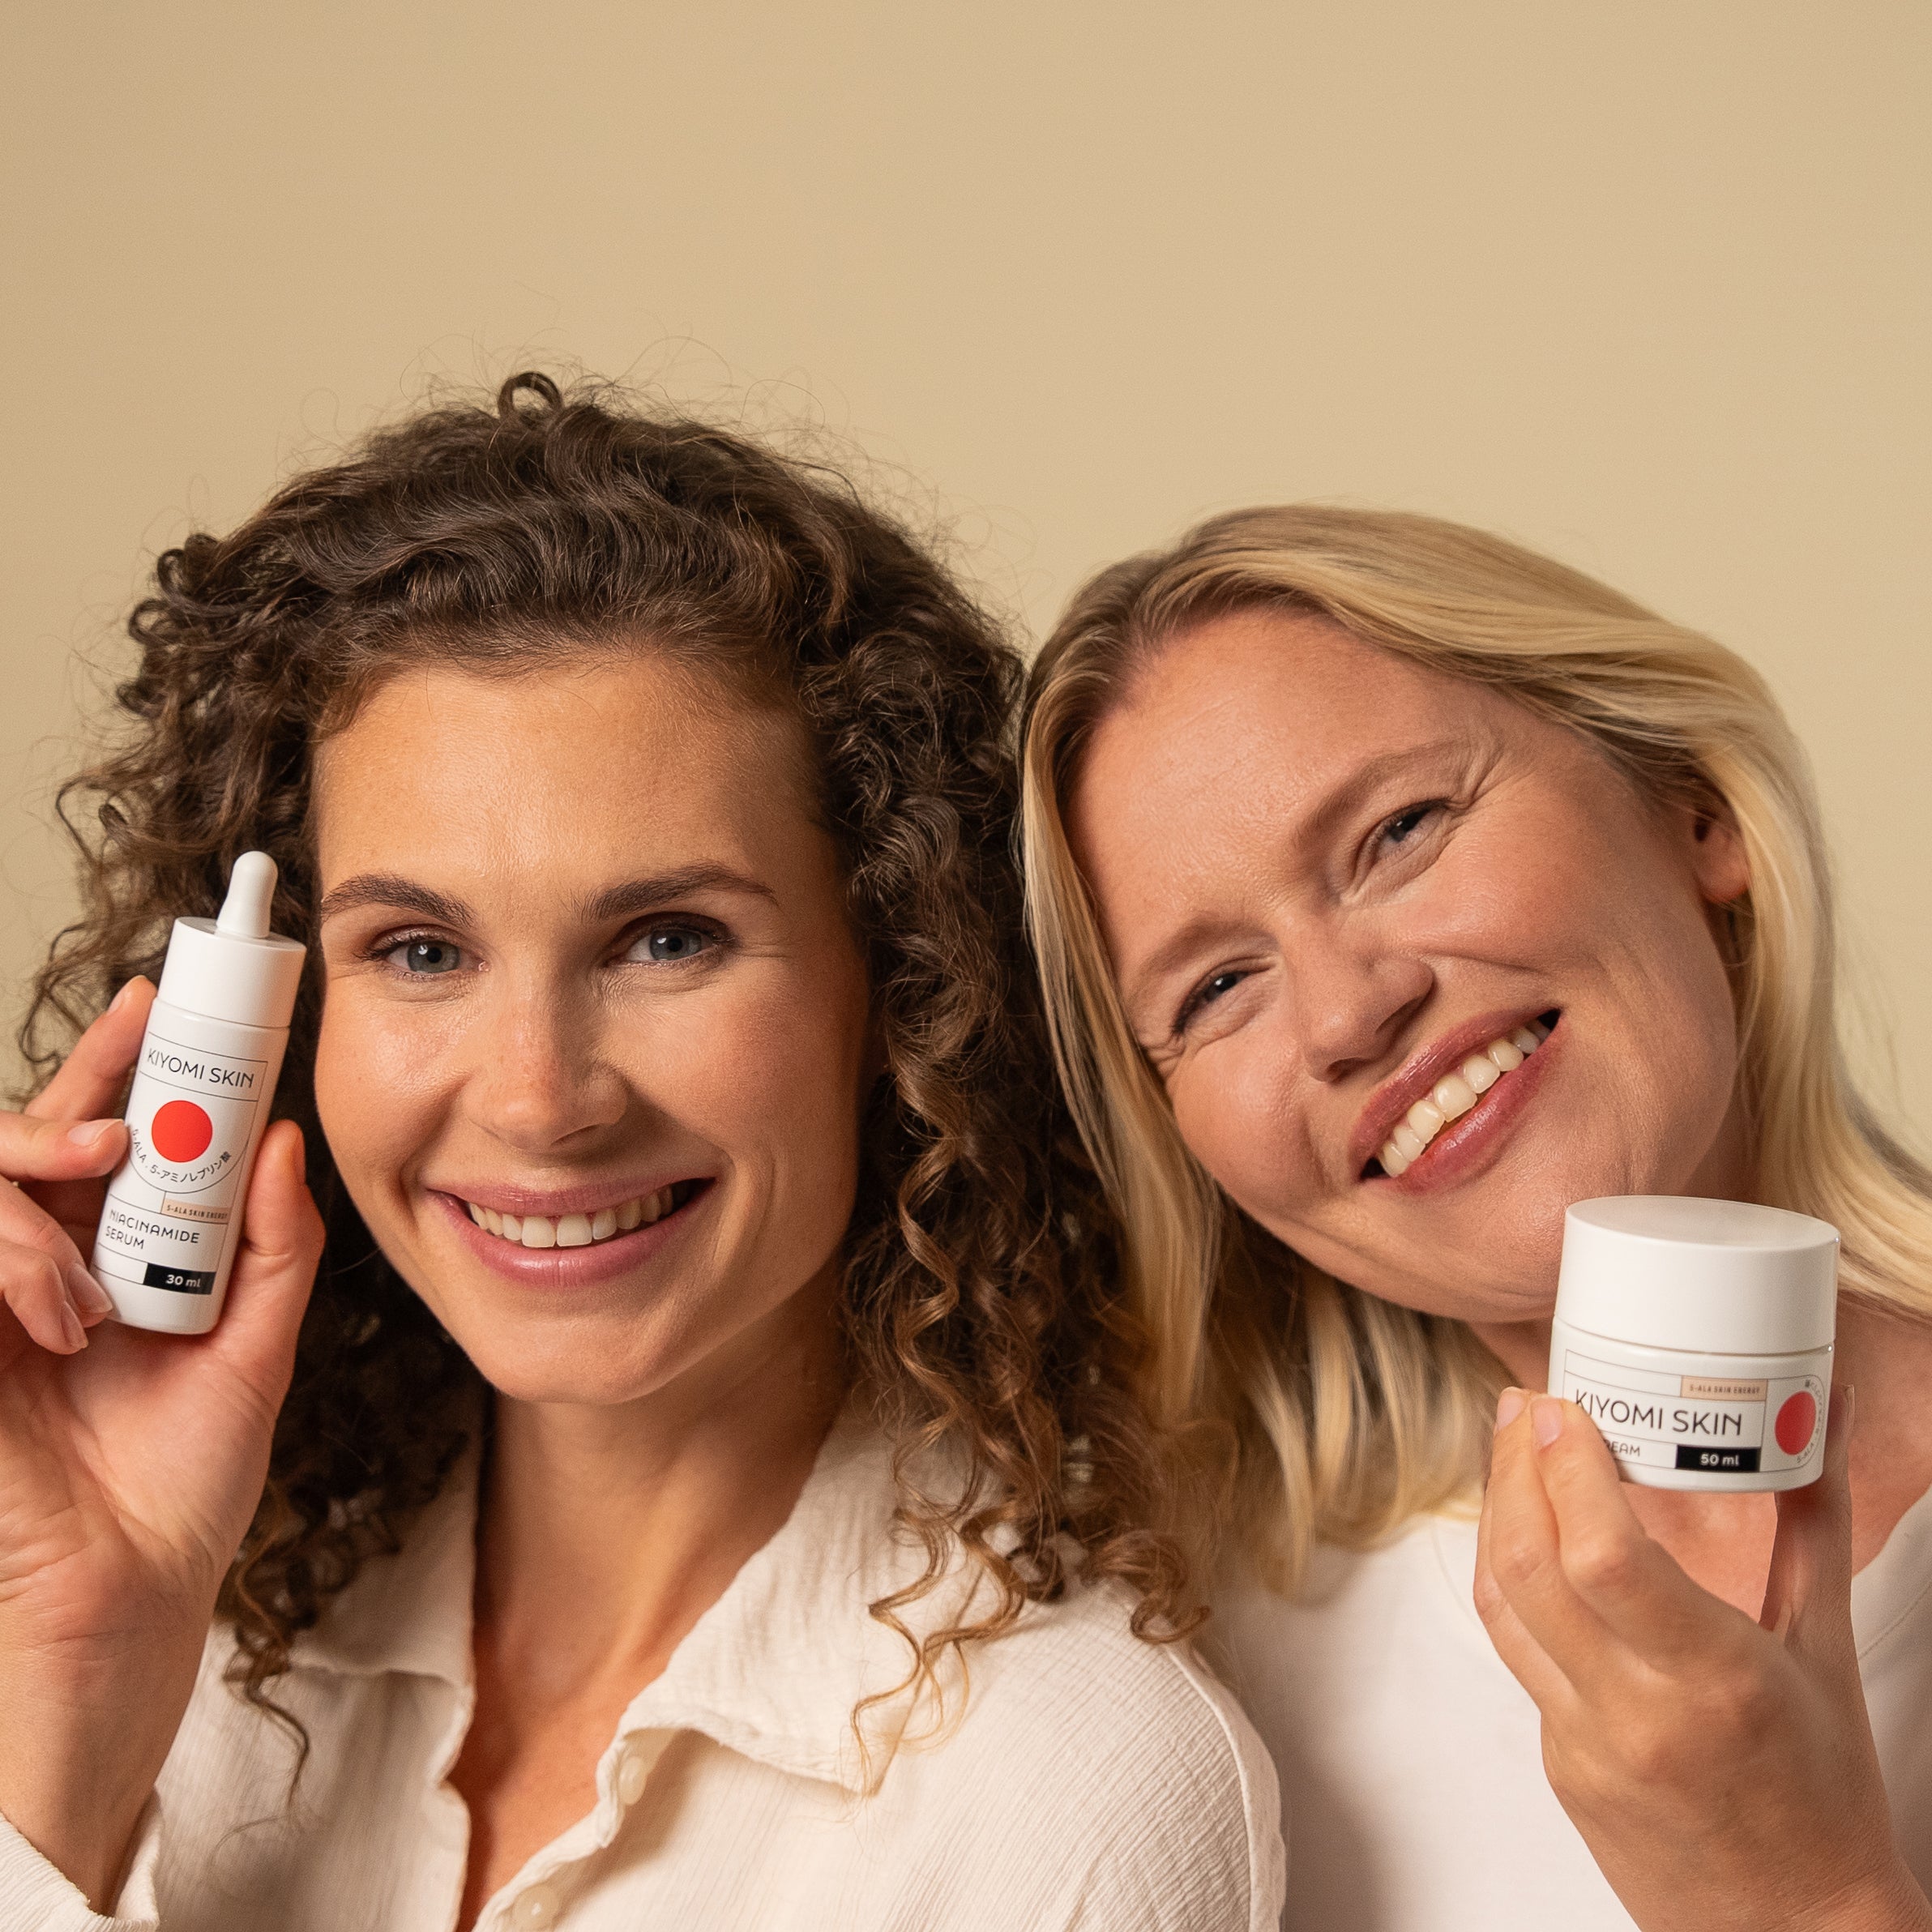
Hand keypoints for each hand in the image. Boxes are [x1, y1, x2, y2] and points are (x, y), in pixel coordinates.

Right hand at [0, 978, 323, 1907]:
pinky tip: (52, 1315)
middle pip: (31, 1138)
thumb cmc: (184, 1486)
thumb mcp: (256, 1351)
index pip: (110, 1134)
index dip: (126, 1060)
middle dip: (67, 1107)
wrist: (123, 1600)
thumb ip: (275, 1246)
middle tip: (116, 1135)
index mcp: (120, 1255)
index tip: (162, 998)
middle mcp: (48, 1264)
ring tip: (87, 1278)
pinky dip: (6, 1256)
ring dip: (30, 1198)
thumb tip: (287, 1139)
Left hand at [1475, 1385, 1931, 1931]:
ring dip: (1497, 1514)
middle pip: (1529, 1566)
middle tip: (1527, 1408)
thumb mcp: (1827, 1652)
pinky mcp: (1557, 1764)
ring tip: (1515, 1452)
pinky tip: (1533, 1537)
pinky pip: (1518, 1653)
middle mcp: (1637, 1713)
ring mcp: (1585, 1744)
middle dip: (1512, 1468)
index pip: (1606, 1557)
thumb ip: (1814, 1525)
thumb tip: (1823, 1415)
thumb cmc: (1823, 1797)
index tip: (1560, 1409)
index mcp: (1715, 1680)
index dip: (1565, 1469)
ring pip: (1502, 1604)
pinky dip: (1517, 1583)